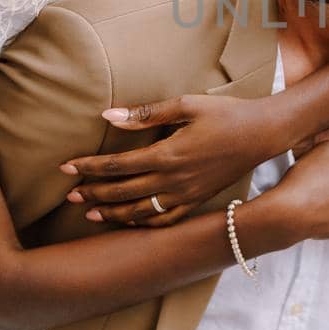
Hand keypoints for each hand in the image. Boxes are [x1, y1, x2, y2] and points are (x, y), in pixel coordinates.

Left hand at [61, 95, 283, 226]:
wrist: (263, 134)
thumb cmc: (225, 114)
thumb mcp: (186, 105)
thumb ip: (145, 114)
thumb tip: (108, 115)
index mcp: (167, 154)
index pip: (117, 165)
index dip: (89, 167)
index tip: (66, 168)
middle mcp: (174, 180)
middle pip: (123, 192)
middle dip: (93, 194)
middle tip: (69, 194)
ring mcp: (186, 195)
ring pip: (141, 212)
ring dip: (113, 214)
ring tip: (90, 214)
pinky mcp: (197, 201)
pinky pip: (165, 221)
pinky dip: (144, 224)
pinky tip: (129, 222)